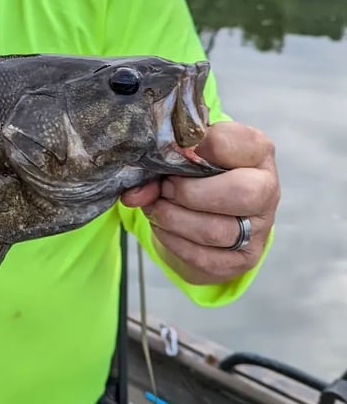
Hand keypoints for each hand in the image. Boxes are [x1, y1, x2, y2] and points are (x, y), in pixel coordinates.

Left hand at [120, 121, 279, 284]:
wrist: (205, 208)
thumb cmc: (196, 170)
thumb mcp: (185, 152)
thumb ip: (164, 160)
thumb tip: (137, 191)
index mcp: (257, 151)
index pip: (234, 144)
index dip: (198, 148)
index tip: (176, 151)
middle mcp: (267, 189)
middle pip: (240, 194)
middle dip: (188, 192)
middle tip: (165, 188)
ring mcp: (259, 229)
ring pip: (214, 231)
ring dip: (173, 218)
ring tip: (158, 206)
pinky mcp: (243, 259)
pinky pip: (202, 256)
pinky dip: (172, 240)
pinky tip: (165, 226)